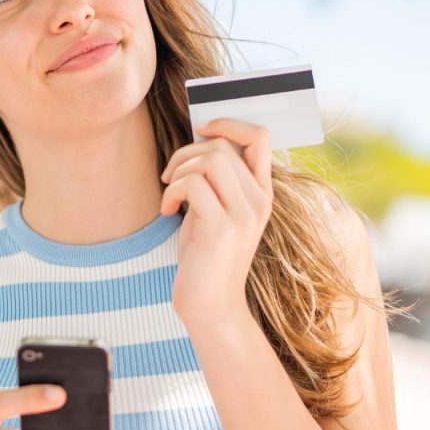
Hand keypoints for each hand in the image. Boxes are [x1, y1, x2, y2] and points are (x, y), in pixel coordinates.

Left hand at [160, 118, 273, 329]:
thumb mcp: (216, 211)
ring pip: (209, 160)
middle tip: (171, 176)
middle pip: (222, 146)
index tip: (201, 132)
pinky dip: (172, 191)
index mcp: (261, 193)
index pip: (259, 136)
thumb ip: (216, 180)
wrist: (211, 306)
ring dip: (178, 170)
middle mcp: (259, 201)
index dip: (228, 123)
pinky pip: (192, 184)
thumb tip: (199, 140)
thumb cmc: (206, 257)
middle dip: (186, 152)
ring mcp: (243, 214)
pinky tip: (167, 211)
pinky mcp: (221, 228)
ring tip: (170, 192)